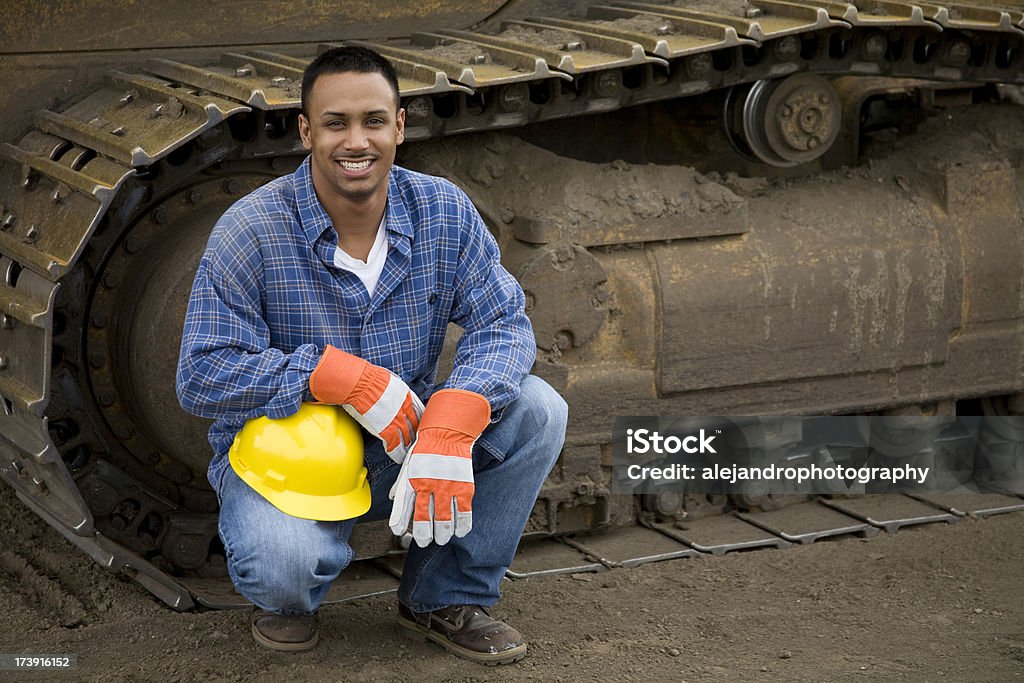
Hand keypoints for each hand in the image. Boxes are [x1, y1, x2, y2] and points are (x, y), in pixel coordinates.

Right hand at [309, 345, 423, 462]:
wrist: (361, 384)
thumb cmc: (370, 378)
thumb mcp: (390, 381)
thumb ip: (395, 390)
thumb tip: (392, 391)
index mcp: (406, 396)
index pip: (418, 411)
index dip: (420, 419)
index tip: (421, 425)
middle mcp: (404, 409)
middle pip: (414, 425)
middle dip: (416, 434)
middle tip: (418, 441)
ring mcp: (396, 420)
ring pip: (406, 437)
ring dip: (408, 445)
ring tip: (409, 452)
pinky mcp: (386, 430)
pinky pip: (394, 444)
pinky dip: (395, 451)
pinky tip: (396, 456)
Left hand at [389, 389, 489, 546]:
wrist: (449, 431)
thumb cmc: (427, 447)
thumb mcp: (409, 463)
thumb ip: (401, 483)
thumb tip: (391, 499)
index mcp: (413, 480)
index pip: (404, 507)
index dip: (401, 521)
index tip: (399, 532)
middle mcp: (429, 486)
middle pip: (425, 519)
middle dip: (423, 534)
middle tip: (424, 541)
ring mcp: (447, 488)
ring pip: (444, 520)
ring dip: (443, 533)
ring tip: (442, 539)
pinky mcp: (464, 487)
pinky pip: (464, 513)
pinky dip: (462, 525)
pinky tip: (460, 531)